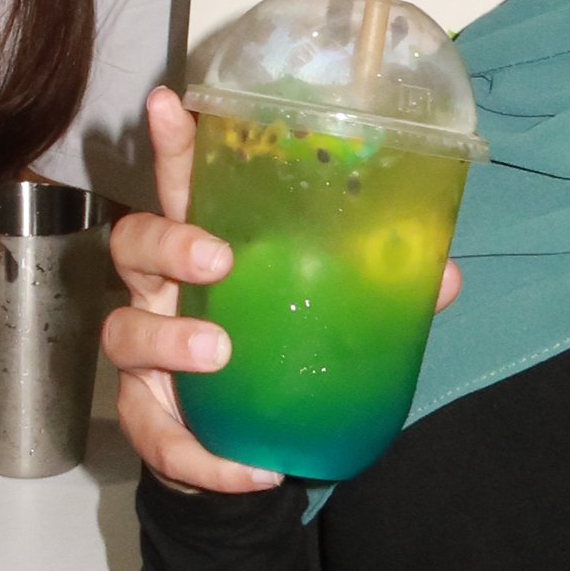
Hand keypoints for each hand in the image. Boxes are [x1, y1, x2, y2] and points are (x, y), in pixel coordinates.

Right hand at [104, 87, 460, 497]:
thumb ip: (374, 293)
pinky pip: (160, 438)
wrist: (242, 455)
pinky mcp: (148, 422)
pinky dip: (203, 457)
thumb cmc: (274, 355)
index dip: (170, 145)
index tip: (169, 101)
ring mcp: (145, 358)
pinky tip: (252, 469)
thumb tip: (443, 275)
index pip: (180, 187)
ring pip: (126, 332)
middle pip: (133, 245)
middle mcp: (160, 294)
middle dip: (167, 243)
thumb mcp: (323, 318)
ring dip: (170, 340)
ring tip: (220, 353)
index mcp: (202, 251)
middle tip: (217, 259)